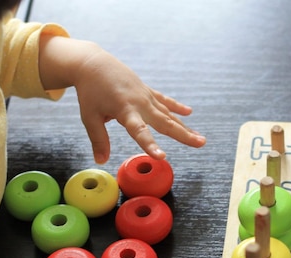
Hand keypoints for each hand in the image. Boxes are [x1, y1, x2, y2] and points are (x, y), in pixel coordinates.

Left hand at [38, 36, 205, 163]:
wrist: (94, 64)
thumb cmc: (90, 92)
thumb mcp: (89, 117)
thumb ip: (98, 139)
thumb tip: (101, 161)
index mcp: (124, 110)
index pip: (139, 131)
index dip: (150, 145)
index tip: (162, 157)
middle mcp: (139, 103)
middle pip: (164, 122)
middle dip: (183, 134)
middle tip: (201, 144)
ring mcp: (145, 96)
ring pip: (168, 114)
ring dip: (184, 126)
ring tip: (200, 139)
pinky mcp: (146, 91)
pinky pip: (164, 101)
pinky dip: (176, 107)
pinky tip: (189, 113)